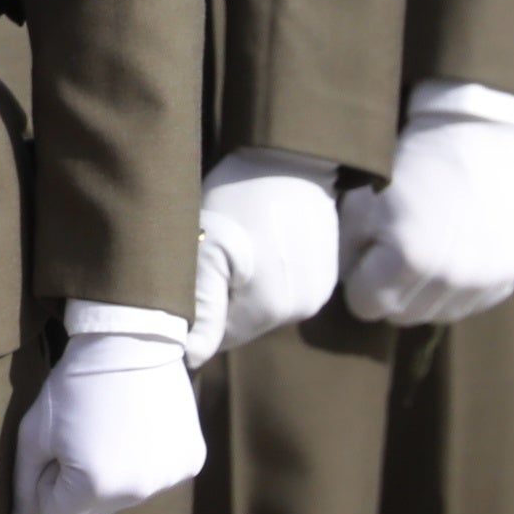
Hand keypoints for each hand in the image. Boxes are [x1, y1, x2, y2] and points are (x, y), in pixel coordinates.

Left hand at [15, 316, 204, 513]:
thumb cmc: (73, 384)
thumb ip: (24, 486)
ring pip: (127, 494)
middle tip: (85, 431)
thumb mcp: (34, 432)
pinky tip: (141, 424)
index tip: (57, 447)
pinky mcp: (191, 461)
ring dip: (115, 470)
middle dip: (82, 480)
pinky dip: (147, 458)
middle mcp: (137, 491)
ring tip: (114, 424)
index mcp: (94, 486)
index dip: (50, 483)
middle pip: (95, 508)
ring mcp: (169, 477)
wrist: (128, 338)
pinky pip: (158, 476)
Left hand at [184, 150, 340, 364]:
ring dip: (245, 289)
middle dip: (220, 300)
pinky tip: (259, 244)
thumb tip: (191, 357)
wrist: (290, 156)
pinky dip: (268, 276)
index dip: (197, 314)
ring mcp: (318, 293)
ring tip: (235, 247)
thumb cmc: (239, 194)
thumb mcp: (207, 245)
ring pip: (263, 308)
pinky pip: (286, 290)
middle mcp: (299, 311)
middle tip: (209, 255)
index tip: (186, 281)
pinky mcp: (327, 275)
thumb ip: (201, 305)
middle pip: (242, 323)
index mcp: (267, 310)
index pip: (218, 337)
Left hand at [341, 99, 513, 325]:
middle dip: (390, 291)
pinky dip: (457, 289)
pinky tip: (453, 255)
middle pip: (402, 316)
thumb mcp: (361, 203)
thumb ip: (347, 253)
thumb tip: (348, 285)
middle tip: (393, 252)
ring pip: (437, 315)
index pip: (366, 306)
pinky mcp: (508, 277)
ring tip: (425, 252)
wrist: (474, 140)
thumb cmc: (408, 166)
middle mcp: (451, 280)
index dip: (360, 282)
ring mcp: (484, 282)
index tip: (367, 256)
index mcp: (408, 261)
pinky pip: (471, 304)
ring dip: (424, 294)